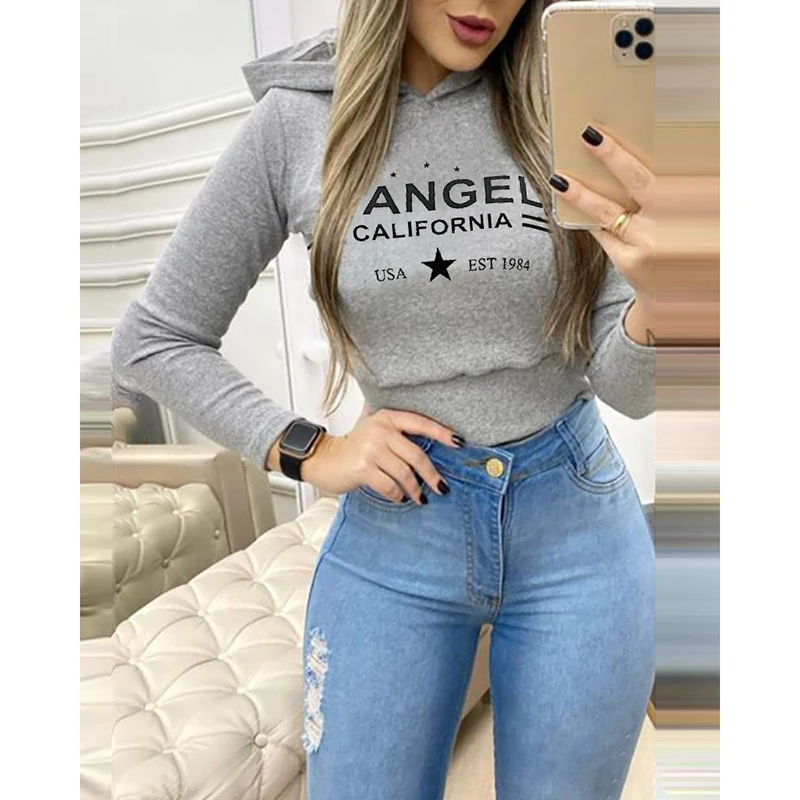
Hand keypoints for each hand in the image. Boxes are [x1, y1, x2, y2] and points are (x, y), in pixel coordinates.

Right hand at [299, 409, 462, 504]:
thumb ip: (396, 425)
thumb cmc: (354, 446)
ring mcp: (370, 449)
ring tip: (419, 497)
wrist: (324, 459)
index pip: (420, 423)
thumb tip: (434, 430)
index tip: (460, 443)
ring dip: (415, 490)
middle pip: (416, 455)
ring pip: (405, 473)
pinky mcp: (363, 468)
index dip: (442, 433)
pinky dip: (398, 495)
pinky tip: (400, 498)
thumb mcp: (373, 427)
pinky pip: (390, 486)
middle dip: (432, 474)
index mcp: (387, 417)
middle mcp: (379, 430)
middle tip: (442, 487)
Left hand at [549, 123, 718, 301]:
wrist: (680, 292)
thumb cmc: (684, 241)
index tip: (624, 130)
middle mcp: (677, 223)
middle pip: (641, 182)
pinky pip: (602, 232)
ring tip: (559, 178)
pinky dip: (588, 216)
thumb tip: (623, 159)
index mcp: (696, 202)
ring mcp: (650, 245)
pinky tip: (569, 198)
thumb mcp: (693, 213)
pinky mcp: (628, 262)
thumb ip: (670, 190)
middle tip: (588, 135)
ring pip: (609, 212)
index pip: (670, 167)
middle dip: (614, 156)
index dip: (644, 150)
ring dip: (582, 193)